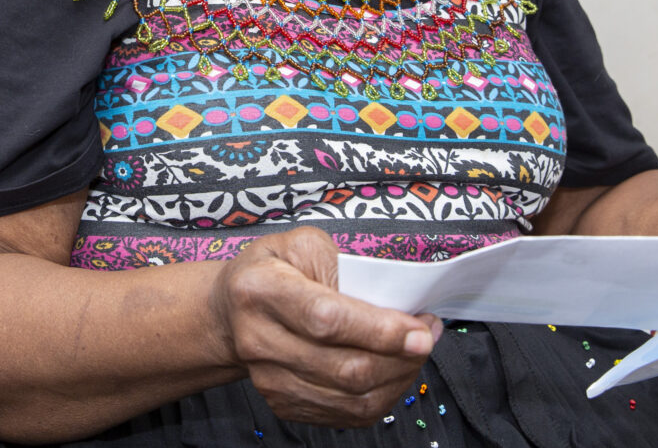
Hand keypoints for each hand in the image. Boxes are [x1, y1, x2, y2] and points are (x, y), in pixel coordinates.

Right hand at [210, 227, 439, 426]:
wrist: (231, 311)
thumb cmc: (273, 271)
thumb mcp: (301, 244)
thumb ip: (344, 264)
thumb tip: (389, 301)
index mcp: (261, 290)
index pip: (327, 320)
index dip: (380, 330)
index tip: (420, 330)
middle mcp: (259, 340)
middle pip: (345, 368)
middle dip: (400, 357)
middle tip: (426, 336)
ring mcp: (269, 380)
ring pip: (351, 398)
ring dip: (397, 378)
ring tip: (414, 352)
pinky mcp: (283, 404)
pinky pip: (346, 414)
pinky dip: (381, 396)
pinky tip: (392, 371)